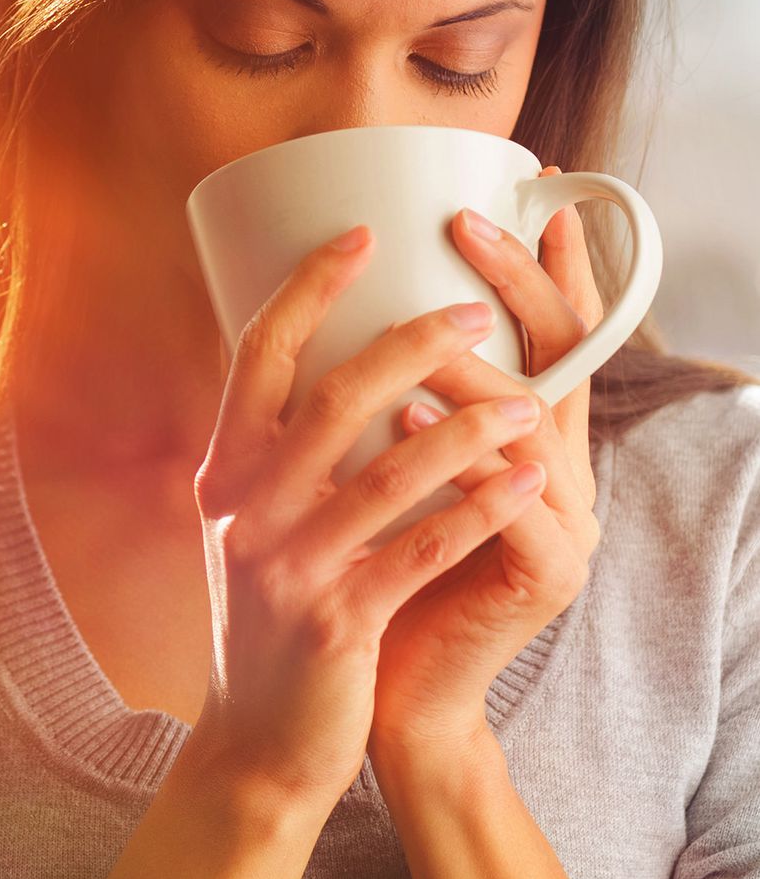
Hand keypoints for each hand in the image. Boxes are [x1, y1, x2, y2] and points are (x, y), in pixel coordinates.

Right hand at [189, 222, 558, 811]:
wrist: (255, 740)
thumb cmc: (266, 616)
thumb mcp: (246, 522)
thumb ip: (271, 450)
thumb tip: (323, 359)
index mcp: (223, 467)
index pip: (258, 352)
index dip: (308, 288)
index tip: (360, 237)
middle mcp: (243, 504)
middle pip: (331, 397)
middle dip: (411, 345)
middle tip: (476, 312)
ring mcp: (285, 564)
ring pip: (386, 472)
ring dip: (466, 429)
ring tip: (528, 403)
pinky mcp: (334, 621)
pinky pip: (418, 550)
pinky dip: (475, 511)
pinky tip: (523, 482)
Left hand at [366, 165, 604, 758]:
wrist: (380, 692)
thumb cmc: (367, 564)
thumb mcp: (372, 464)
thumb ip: (374, 396)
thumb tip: (315, 305)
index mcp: (522, 437)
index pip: (554, 331)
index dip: (550, 261)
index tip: (539, 186)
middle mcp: (555, 469)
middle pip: (564, 354)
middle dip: (519, 281)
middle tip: (470, 223)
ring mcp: (560, 525)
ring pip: (532, 425)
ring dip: (472, 368)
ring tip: (421, 323)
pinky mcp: (540, 580)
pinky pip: (508, 510)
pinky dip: (454, 460)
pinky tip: (403, 419)